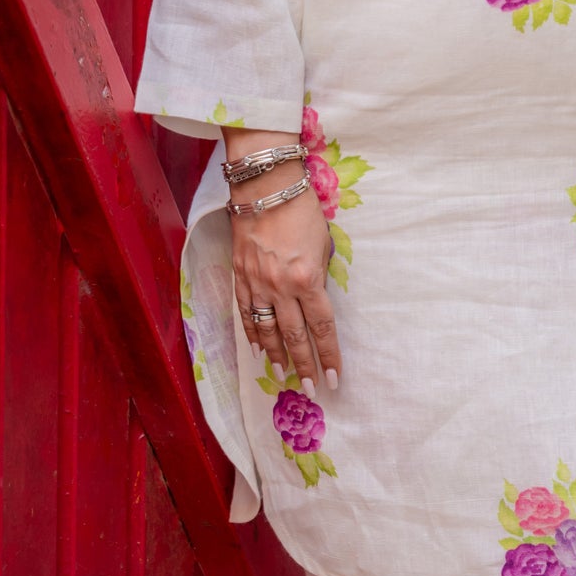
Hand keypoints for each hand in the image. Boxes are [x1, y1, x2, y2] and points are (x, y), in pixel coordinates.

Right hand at [225, 131, 343, 391]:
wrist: (264, 185)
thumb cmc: (301, 209)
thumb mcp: (323, 244)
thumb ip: (319, 276)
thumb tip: (316, 301)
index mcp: (307, 279)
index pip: (321, 328)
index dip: (329, 356)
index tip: (335, 378)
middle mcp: (281, 287)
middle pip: (295, 337)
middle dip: (305, 366)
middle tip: (312, 390)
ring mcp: (256, 284)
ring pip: (266, 331)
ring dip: (277, 357)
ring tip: (284, 377)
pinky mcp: (239, 276)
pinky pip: (246, 313)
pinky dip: (252, 334)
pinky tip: (259, 350)